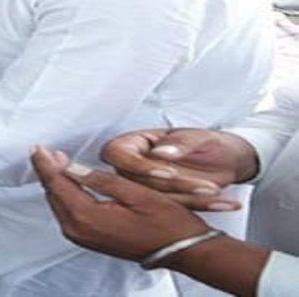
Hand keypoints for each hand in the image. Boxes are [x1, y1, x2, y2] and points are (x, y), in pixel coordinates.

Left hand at [31, 146, 213, 261]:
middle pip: (54, 194)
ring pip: (59, 204)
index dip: (46, 163)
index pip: (57, 184)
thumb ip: (98, 179)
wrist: (184, 251)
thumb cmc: (167, 223)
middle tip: (46, 151)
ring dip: (57, 182)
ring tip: (55, 162)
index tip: (39, 148)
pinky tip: (70, 183)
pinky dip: (66, 195)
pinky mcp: (90, 240)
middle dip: (49, 171)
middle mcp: (79, 231)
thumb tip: (70, 166)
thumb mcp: (134, 192)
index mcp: (87, 217)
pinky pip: (69, 213)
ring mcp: (84, 238)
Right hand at [100, 128, 257, 208]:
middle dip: (176, 186)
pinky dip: (203, 207)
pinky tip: (222, 203)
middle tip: (206, 186)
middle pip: (141, 182)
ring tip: (215, 192)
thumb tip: (159, 153)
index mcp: (133, 144)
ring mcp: (148, 187)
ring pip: (160, 199)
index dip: (139, 167)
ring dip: (192, 199)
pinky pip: (178, 209)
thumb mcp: (196, 136)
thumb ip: (178, 143)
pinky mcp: (165, 203)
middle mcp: (134, 168)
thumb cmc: (207, 142)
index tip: (167, 173)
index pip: (119, 155)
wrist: (227, 158)